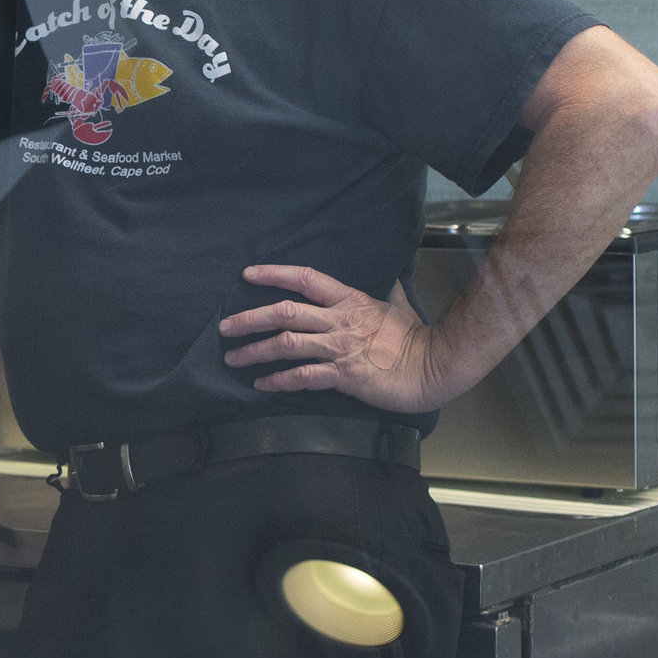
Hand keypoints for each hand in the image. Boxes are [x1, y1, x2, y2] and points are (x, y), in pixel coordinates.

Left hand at [219, 265, 455, 413]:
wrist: (432, 367)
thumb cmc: (414, 337)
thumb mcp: (397, 305)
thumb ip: (386, 290)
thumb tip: (390, 273)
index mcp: (349, 300)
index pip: (304, 278)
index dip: (273, 274)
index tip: (247, 275)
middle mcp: (339, 321)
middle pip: (284, 313)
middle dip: (249, 319)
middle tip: (225, 327)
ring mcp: (339, 348)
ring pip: (286, 345)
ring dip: (254, 352)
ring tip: (232, 358)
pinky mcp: (342, 376)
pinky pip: (301, 377)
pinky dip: (277, 380)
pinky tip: (261, 384)